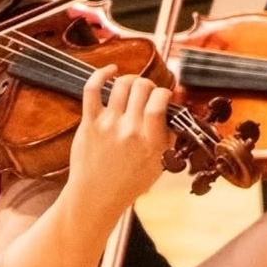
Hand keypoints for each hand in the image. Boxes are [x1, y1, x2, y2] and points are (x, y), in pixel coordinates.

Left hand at [68, 65, 171, 208]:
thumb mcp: (161, 162)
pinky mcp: (89, 123)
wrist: (96, 196)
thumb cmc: (130, 181)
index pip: (159, 101)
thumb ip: (170, 135)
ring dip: (130, 79)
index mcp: (151, 142)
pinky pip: (92, 89)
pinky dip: (101, 74)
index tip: (163, 96)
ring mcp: (107, 125)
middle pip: (142, 87)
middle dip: (148, 85)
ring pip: (121, 84)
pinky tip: (110, 70)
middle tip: (147, 93)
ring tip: (132, 86)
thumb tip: (177, 108)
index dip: (164, 92)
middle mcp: (130, 131)